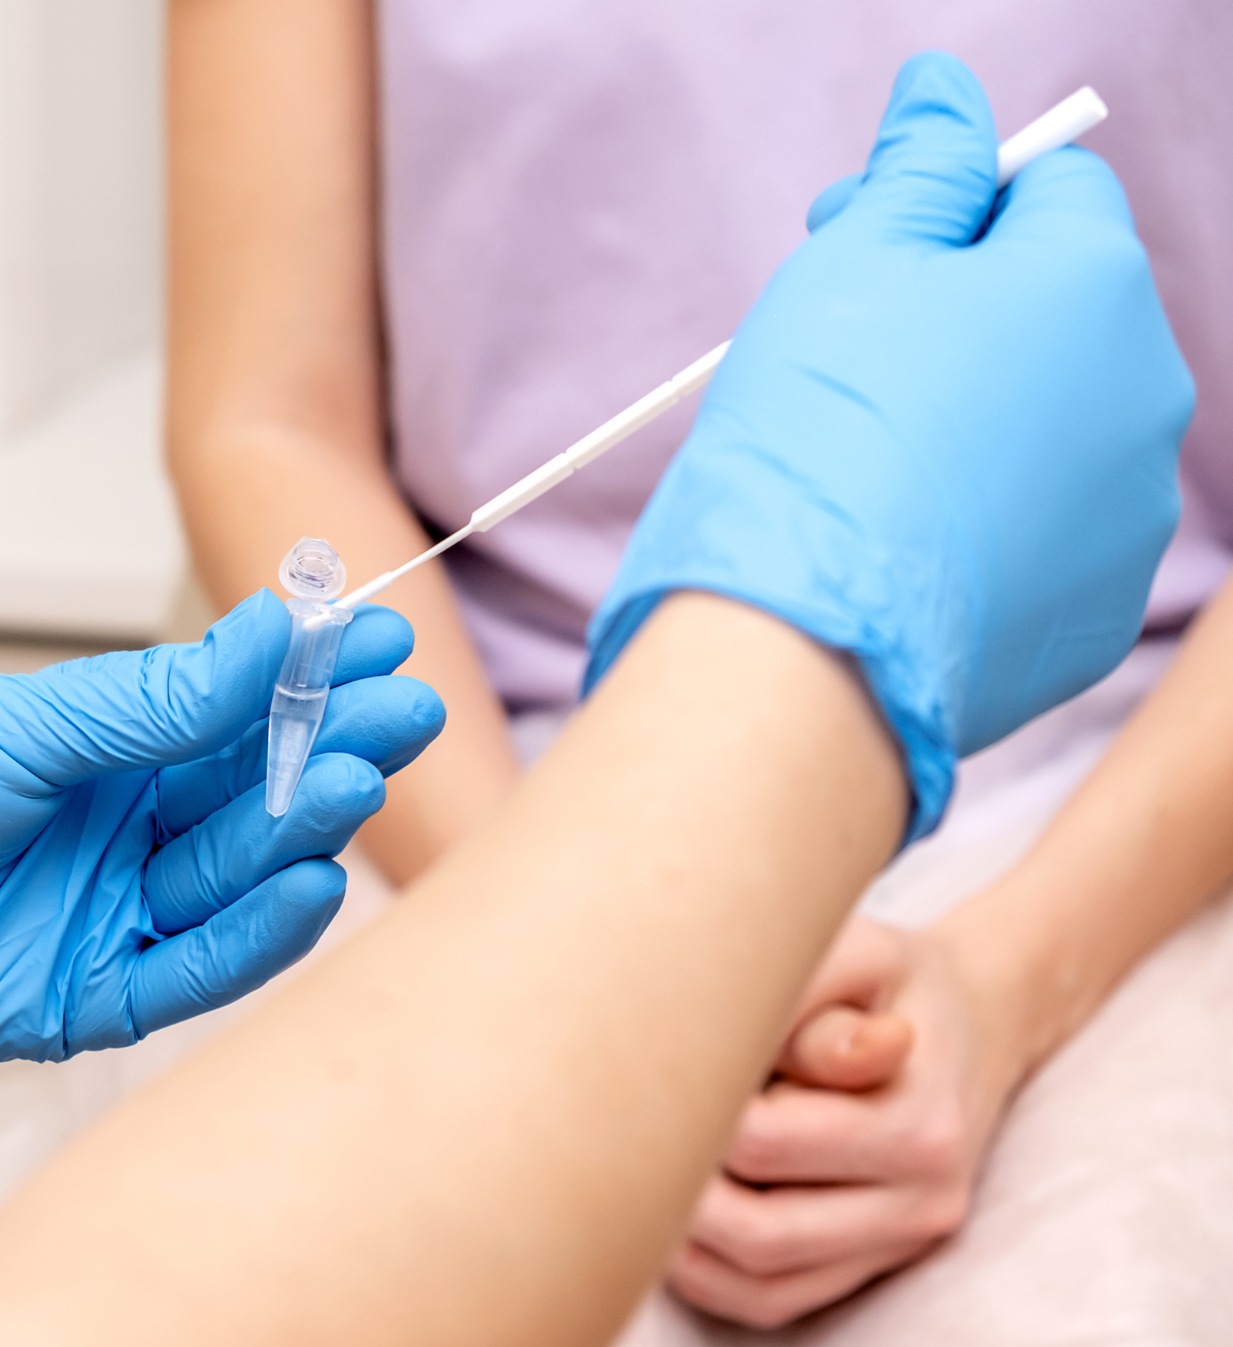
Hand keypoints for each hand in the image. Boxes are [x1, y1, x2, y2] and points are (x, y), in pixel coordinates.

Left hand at [0, 592, 444, 1127]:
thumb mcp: (26, 725)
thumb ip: (156, 701)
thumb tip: (271, 632)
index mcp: (105, 753)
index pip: (236, 716)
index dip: (311, 684)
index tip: (385, 647)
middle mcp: (120, 833)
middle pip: (252, 797)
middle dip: (330, 754)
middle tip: (404, 718)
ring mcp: (109, 913)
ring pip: (232, 880)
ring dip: (300, 837)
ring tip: (357, 787)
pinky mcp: (89, 996)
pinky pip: (192, 971)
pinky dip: (253, 937)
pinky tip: (308, 890)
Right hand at [587, 51, 1190, 839]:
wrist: (806, 647)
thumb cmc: (816, 442)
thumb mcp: (847, 265)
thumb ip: (916, 168)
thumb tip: (946, 92)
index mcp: (1094, 281)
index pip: (1047, 188)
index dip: (947, 208)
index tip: (860, 248)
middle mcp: (1146, 393)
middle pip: (1057, 312)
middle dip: (961, 316)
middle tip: (844, 358)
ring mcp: (1132, 515)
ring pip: (1053, 429)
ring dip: (976, 423)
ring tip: (867, 470)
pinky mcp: (1097, 611)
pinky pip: (1045, 535)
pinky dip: (983, 525)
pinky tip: (901, 543)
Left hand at [670, 913, 1032, 1326]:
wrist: (971, 1025)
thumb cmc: (890, 983)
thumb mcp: (860, 954)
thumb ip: (805, 992)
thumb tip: (746, 1042)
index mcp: (920, 1125)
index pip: (761, 1142)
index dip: (692, 1111)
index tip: (653, 1070)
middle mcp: (922, 1202)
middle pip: (754, 1227)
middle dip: (676, 1182)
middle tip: (625, 1127)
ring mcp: (898, 1246)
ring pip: (756, 1279)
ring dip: (680, 1235)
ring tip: (638, 1166)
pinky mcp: (867, 1270)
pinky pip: (767, 1301)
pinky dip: (702, 1272)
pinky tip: (667, 1214)